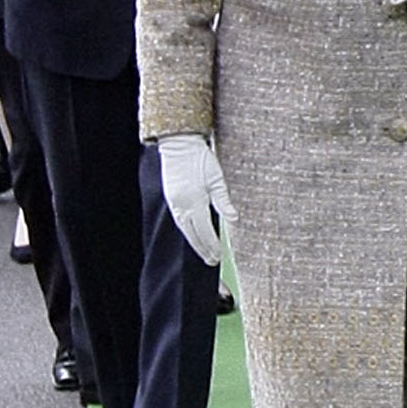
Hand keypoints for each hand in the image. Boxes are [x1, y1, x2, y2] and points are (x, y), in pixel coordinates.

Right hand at [154, 134, 230, 266]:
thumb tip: (234, 219)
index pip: (204, 231)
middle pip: (193, 234)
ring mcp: (174, 204)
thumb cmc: (201, 160)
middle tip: (213, 261)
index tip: (219, 256)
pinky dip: (188, 231)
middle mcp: (181, 207)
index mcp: (194, 203)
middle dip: (203, 249)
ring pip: (185, 229)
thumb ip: (223, 201)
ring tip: (205, 253)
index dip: (212, 245)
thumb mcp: (217, 179)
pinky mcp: (172, 199)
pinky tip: (194, 235)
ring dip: (195, 242)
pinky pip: (180, 221)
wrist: (179, 146)